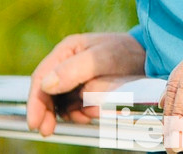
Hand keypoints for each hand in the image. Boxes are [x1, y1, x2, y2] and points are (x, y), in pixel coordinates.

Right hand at [26, 32, 146, 137]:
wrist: (148, 58)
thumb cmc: (126, 52)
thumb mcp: (101, 58)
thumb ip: (74, 70)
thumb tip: (46, 84)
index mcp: (67, 50)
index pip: (41, 77)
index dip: (35, 101)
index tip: (34, 122)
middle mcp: (67, 64)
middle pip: (47, 92)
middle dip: (47, 112)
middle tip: (48, 131)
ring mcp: (76, 78)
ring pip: (61, 103)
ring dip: (69, 114)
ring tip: (86, 116)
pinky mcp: (86, 90)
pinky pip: (76, 107)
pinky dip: (81, 113)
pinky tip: (92, 114)